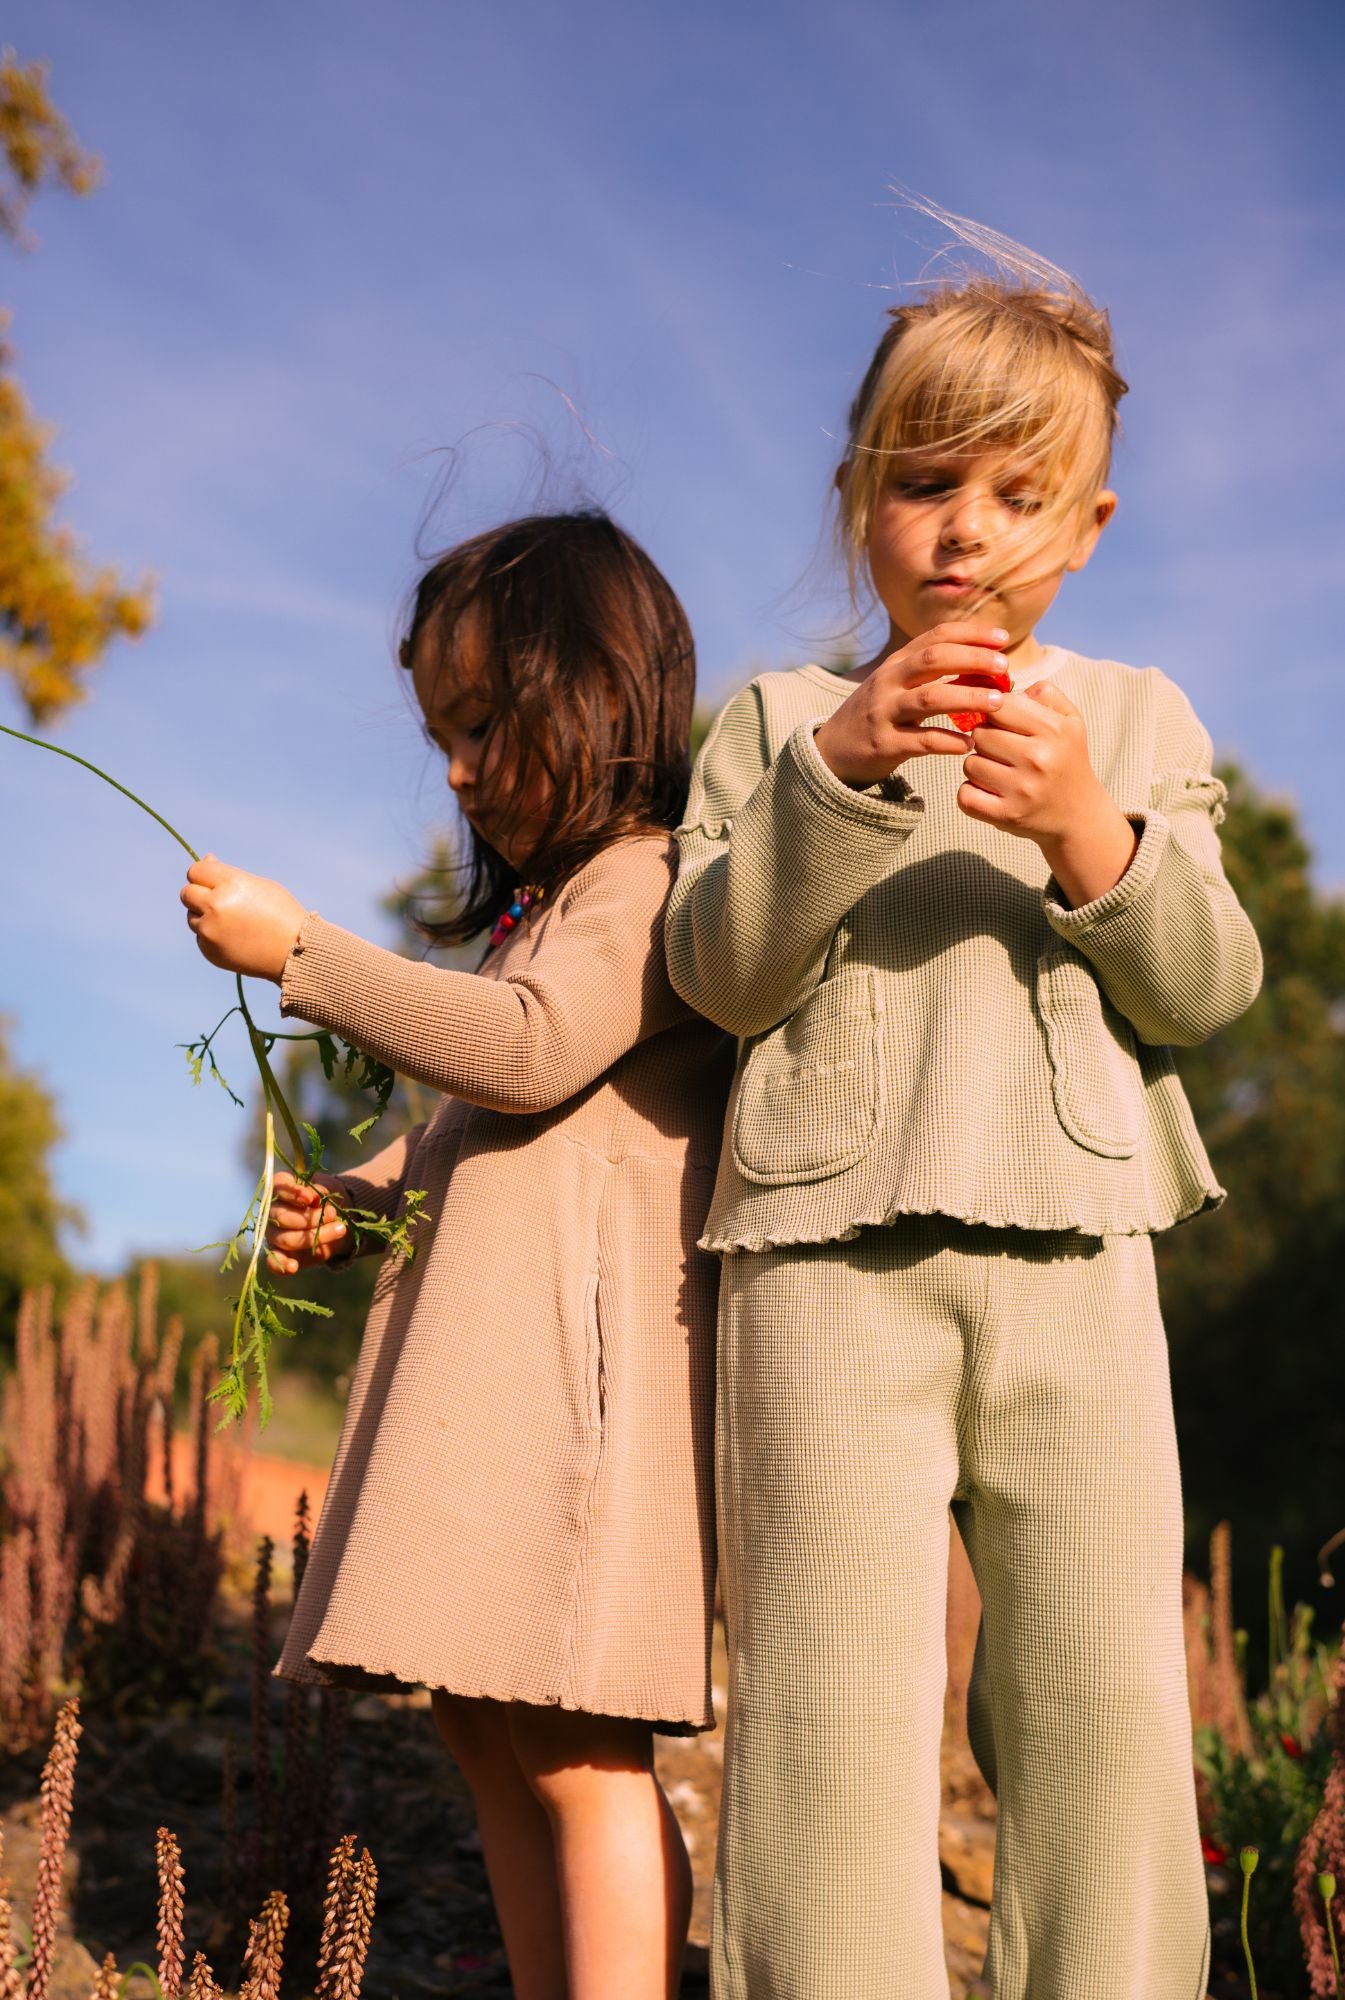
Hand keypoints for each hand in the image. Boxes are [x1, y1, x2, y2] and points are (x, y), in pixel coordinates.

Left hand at [180, 855, 306, 980]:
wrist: (294, 952)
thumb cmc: (281, 914)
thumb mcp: (259, 885)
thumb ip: (228, 874)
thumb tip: (206, 858)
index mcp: (231, 884)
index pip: (196, 871)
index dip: (204, 875)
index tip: (214, 882)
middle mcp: (215, 905)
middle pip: (187, 893)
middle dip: (199, 895)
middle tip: (220, 902)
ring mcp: (210, 930)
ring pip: (192, 916)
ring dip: (205, 916)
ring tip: (234, 923)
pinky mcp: (209, 950)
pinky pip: (201, 937)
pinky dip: (212, 936)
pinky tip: (235, 938)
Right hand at [265, 1172, 349, 1274]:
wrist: (336, 1219)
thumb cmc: (327, 1199)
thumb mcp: (329, 1188)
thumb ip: (319, 1190)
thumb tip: (313, 1196)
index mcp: (281, 1188)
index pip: (278, 1186)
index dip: (293, 1193)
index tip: (311, 1199)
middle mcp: (272, 1210)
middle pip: (282, 1217)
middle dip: (310, 1218)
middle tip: (333, 1214)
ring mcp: (274, 1233)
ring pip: (285, 1238)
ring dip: (314, 1237)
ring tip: (340, 1229)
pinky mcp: (281, 1252)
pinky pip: (274, 1261)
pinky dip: (282, 1265)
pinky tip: (293, 1267)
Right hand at [813, 624, 1010, 785]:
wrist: (833, 750)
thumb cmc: (879, 715)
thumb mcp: (897, 684)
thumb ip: (931, 671)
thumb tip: (982, 660)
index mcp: (897, 663)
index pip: (937, 636)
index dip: (972, 633)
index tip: (1002, 638)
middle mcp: (889, 681)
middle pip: (934, 659)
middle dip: (973, 659)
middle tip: (1004, 666)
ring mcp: (884, 712)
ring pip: (930, 698)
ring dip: (968, 698)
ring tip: (997, 704)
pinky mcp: (884, 743)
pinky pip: (922, 741)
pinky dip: (948, 741)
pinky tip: (969, 744)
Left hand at [959, 680, 1138, 904]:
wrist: (1080, 815)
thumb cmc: (1067, 759)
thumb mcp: (1070, 720)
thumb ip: (1044, 694)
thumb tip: (1004, 688)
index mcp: (1054, 730)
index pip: (998, 706)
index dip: (993, 712)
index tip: (1000, 723)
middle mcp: (1039, 759)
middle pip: (979, 734)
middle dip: (984, 740)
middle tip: (1001, 751)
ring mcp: (1023, 790)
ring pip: (969, 764)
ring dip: (978, 767)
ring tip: (999, 772)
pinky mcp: (1008, 816)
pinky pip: (965, 796)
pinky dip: (970, 794)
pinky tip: (989, 792)